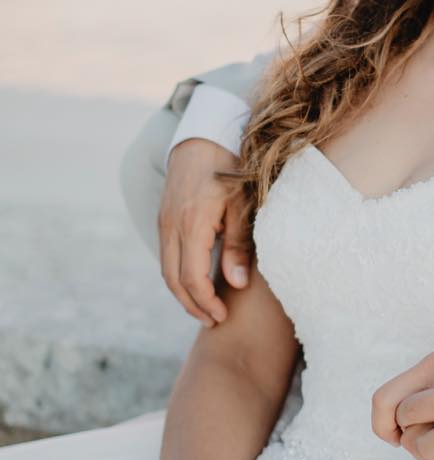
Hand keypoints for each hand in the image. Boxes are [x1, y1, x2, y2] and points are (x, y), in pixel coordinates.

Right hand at [158, 139, 251, 326]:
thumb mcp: (242, 205)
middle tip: (213, 322)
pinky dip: (179, 276)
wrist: (203, 138)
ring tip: (205, 309)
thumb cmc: (230, 168)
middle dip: (192, 305)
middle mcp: (171, 227)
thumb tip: (237, 284)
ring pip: (167, 270)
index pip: (192, 277)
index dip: (205, 302)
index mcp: (192, 224)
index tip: (222, 315)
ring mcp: (164, 223)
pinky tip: (196, 283)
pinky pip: (167, 256)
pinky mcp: (164, 220)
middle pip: (173, 280)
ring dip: (183, 294)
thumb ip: (239, 245)